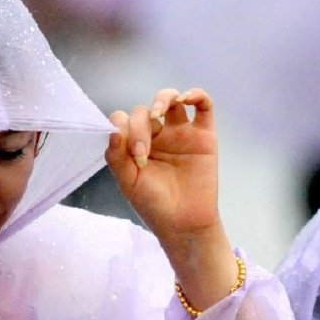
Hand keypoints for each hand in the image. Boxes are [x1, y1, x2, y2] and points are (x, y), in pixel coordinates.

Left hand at [108, 88, 237, 310]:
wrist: (183, 224)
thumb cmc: (154, 206)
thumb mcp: (127, 182)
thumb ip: (116, 155)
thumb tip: (115, 128)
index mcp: (136, 144)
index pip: (125, 120)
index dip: (124, 128)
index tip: (130, 153)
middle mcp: (158, 136)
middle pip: (145, 111)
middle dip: (140, 126)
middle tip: (142, 152)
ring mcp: (181, 133)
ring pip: (172, 100)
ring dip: (163, 98)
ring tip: (158, 114)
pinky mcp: (204, 136)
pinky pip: (204, 106)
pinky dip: (196, 95)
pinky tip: (186, 99)